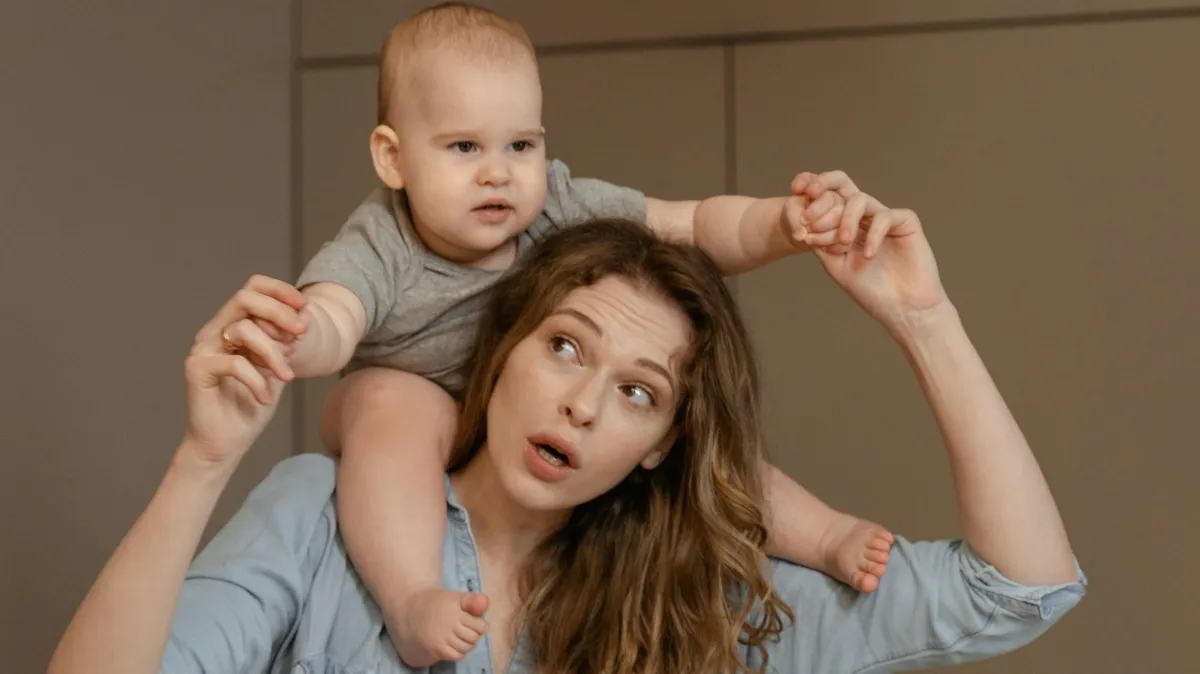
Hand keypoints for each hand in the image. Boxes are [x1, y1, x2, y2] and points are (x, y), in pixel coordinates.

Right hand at [180, 275, 307, 469]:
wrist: (227, 441)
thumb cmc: (252, 403)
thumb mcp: (278, 367)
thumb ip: (286, 342)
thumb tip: (305, 316)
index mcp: (233, 324)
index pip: (252, 288)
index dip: (279, 290)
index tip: (305, 306)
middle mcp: (214, 330)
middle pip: (245, 299)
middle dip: (279, 312)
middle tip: (302, 333)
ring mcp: (203, 348)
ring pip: (243, 329)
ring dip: (273, 353)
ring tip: (286, 378)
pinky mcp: (197, 369)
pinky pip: (234, 363)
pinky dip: (257, 380)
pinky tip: (265, 398)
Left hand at [793, 171, 949, 332]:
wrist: (902, 308)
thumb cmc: (870, 290)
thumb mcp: (836, 266)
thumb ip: (821, 244)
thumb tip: (803, 225)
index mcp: (845, 224)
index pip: (826, 199)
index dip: (811, 196)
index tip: (797, 211)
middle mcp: (864, 216)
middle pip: (842, 187)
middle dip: (821, 197)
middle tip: (808, 219)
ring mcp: (884, 217)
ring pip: (860, 200)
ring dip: (845, 219)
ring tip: (843, 242)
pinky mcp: (906, 222)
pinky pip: (885, 216)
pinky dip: (873, 234)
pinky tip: (868, 255)